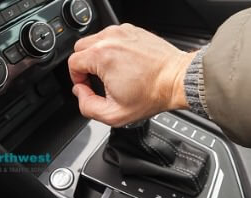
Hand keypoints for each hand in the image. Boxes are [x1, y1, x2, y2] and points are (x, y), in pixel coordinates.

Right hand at [68, 23, 195, 126]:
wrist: (177, 79)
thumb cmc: (152, 94)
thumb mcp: (114, 114)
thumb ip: (88, 106)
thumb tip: (80, 92)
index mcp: (101, 56)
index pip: (73, 63)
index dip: (77, 78)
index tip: (88, 86)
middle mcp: (110, 39)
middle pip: (81, 48)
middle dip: (84, 65)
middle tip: (96, 79)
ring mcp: (122, 32)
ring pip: (95, 40)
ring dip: (96, 56)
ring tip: (110, 71)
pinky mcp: (132, 31)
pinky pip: (111, 37)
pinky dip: (111, 48)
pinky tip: (122, 62)